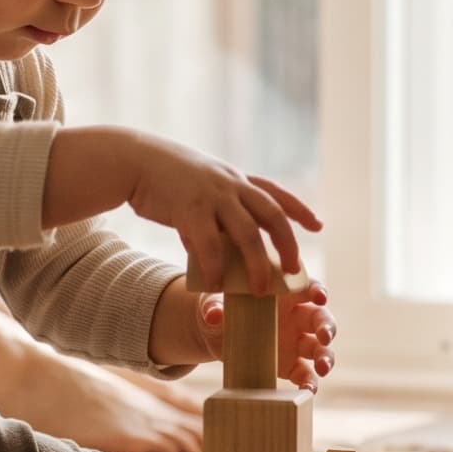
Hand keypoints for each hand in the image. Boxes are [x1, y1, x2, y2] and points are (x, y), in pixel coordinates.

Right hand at [119, 130, 322, 293]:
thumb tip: (221, 252)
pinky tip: (215, 285)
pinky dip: (216, 267)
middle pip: (272, 215)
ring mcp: (212, 195)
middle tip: (292, 270)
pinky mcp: (189, 207)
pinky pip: (210, 243)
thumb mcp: (201, 189)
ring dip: (256, 264)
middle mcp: (231, 184)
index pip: (277, 193)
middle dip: (287, 244)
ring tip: (259, 291)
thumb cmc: (166, 179)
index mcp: (236, 179)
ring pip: (247, 233)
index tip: (318, 226)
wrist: (134, 160)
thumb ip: (216, 216)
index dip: (300, 209)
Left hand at [191, 280, 336, 389]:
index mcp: (282, 294)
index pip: (306, 287)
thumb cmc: (219, 307)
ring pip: (319, 348)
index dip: (317, 290)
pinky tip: (308, 389)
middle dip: (327, 326)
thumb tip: (214, 314)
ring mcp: (294, 342)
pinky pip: (304, 373)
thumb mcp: (213, 302)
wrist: (213, 333)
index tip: (320, 296)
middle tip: (324, 336)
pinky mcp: (289, 365)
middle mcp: (294, 316)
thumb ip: (214, 305)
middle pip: (320, 318)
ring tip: (323, 368)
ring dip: (325, 357)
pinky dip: (309, 382)